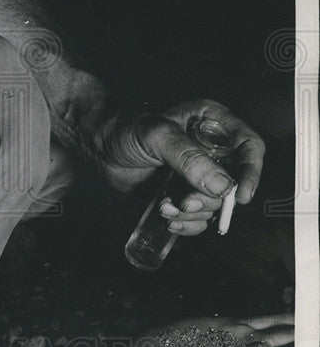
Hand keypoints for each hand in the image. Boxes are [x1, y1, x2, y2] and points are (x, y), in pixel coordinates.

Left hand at [97, 99, 264, 236]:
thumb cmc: (123, 126)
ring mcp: (196, 173)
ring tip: (166, 207)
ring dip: (192, 213)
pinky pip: (198, 216)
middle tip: (184, 203)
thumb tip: (223, 186)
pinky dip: (185, 223)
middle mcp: (209, 149)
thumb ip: (189, 158)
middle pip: (232, 184)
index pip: (249, 147)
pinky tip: (166, 217)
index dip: (251, 172)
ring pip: (214, 204)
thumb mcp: (157, 136)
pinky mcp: (182, 192)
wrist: (95, 142)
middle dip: (209, 200)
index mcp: (211, 123)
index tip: (241, 196)